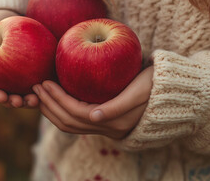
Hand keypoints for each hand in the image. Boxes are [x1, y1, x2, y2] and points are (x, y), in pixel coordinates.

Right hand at [0, 9, 39, 107]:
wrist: (15, 15)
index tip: (1, 97)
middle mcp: (2, 78)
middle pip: (5, 96)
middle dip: (12, 103)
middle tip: (19, 102)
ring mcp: (18, 77)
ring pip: (22, 94)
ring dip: (27, 102)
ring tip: (35, 100)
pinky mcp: (33, 72)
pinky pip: (38, 84)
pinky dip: (42, 91)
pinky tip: (48, 91)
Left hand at [33, 66, 153, 138]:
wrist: (173, 93)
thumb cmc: (157, 86)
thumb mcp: (139, 91)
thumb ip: (117, 106)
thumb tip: (93, 118)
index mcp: (114, 122)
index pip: (75, 113)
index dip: (57, 99)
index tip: (45, 82)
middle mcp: (107, 127)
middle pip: (68, 122)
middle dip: (49, 105)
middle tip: (36, 86)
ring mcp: (105, 126)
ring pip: (70, 125)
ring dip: (52, 111)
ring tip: (40, 94)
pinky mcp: (104, 121)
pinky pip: (77, 121)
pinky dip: (62, 112)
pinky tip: (55, 100)